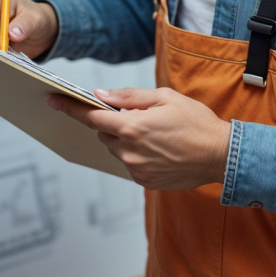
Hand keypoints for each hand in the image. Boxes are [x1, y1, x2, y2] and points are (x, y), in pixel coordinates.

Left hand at [51, 87, 230, 190]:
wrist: (221, 155)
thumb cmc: (197, 122)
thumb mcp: (165, 98)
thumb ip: (129, 97)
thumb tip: (100, 95)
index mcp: (132, 126)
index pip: (91, 117)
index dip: (71, 108)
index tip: (54, 101)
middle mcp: (129, 150)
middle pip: (104, 134)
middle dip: (113, 124)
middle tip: (139, 117)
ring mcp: (136, 169)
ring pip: (117, 150)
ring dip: (126, 140)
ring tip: (155, 134)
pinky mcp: (144, 181)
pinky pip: (130, 163)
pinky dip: (137, 154)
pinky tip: (160, 149)